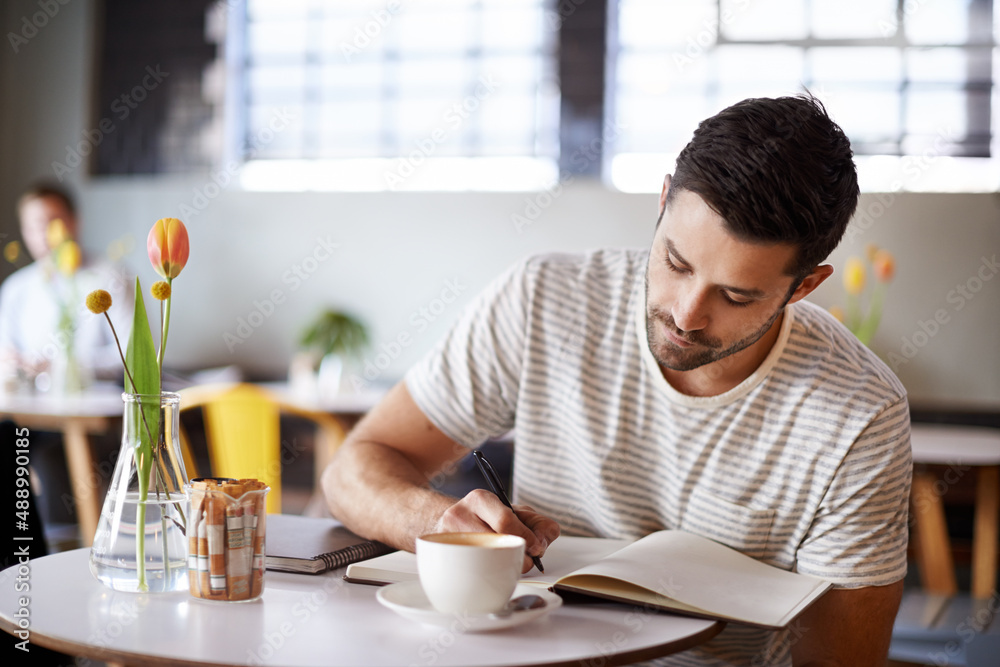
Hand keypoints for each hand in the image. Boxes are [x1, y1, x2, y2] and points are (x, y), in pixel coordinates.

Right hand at [433, 488, 560, 572]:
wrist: (455, 524)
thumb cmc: (489, 520)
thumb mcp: (517, 514)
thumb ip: (538, 524)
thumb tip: (542, 542)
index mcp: (479, 499)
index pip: (505, 521)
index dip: (525, 538)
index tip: (535, 548)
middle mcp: (458, 514)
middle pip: (493, 543)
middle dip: (515, 555)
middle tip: (523, 559)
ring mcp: (446, 536)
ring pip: (480, 561)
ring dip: (499, 567)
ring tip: (504, 563)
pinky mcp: (440, 555)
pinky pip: (466, 573)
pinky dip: (483, 574)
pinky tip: (487, 569)